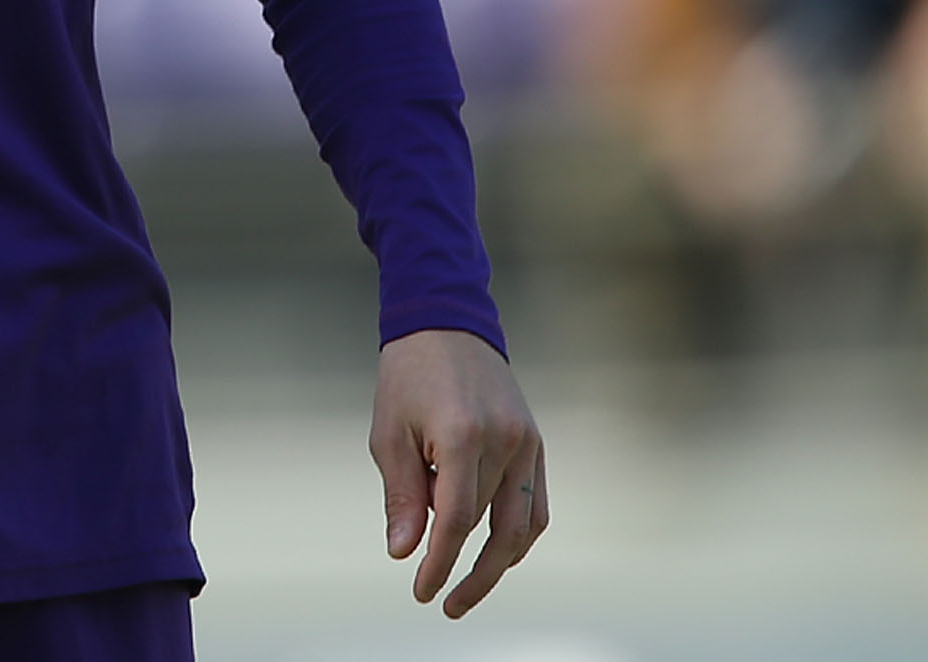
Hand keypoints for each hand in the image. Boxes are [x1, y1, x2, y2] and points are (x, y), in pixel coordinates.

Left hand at [371, 328, 545, 617]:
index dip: (440, 563)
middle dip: (469, 574)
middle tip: (444, 602)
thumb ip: (401, 496)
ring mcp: (527, 441)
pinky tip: (497, 556)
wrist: (447, 324)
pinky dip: (521, 536)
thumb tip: (404, 552)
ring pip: (523, 524)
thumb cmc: (409, 377)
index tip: (422, 591)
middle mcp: (504, 440)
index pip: (456, 520)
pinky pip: (538, 504)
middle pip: (492, 528)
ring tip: (468, 588)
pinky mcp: (536, 442)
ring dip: (498, 564)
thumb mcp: (389, 433)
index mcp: (462, 435)